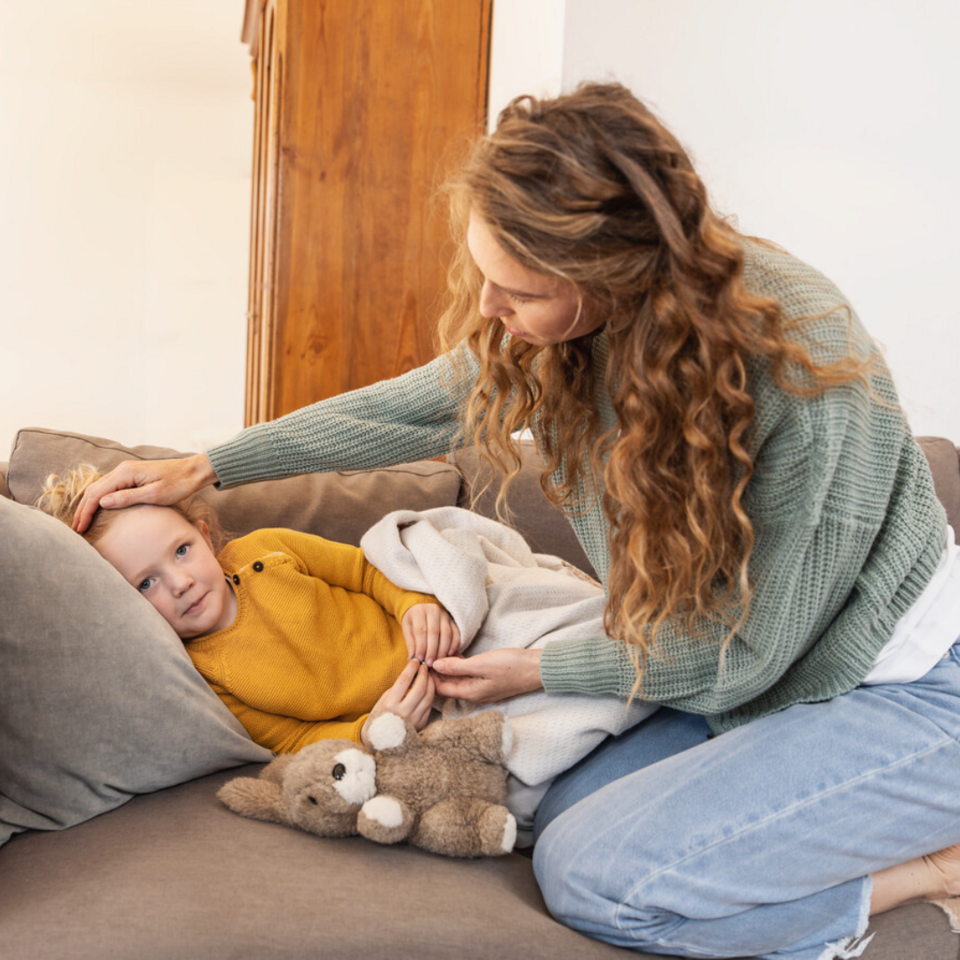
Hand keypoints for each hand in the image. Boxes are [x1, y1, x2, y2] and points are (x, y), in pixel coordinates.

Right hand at [72, 454, 217, 532]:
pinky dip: (99, 500)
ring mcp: (126, 472)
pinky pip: (109, 488)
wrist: (193, 472)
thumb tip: (102, 503)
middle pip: (94, 490)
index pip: (97, 494)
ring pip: (100, 489)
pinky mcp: (132, 476)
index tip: (80, 529)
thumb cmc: (178, 484)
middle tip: (76, 530)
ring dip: (89, 505)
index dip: (85, 512)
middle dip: (82, 510)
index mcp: (125, 473)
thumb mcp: (154, 494)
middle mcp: (122, 470)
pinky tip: (97, 511)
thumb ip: (128, 498)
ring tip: (82, 523)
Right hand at [361, 659, 434, 747]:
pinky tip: (429, 688)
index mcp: (390, 704)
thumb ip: (399, 687)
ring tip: (428, 675)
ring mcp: (414, 719)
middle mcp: (403, 712)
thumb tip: (413, 672)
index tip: (415, 660)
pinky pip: (429, 706)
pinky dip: (430, 695)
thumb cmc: (382, 714)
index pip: (404, 680)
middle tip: (424, 666)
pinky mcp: (421, 724)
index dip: (412, 668)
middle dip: (424, 674)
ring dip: (430, 683)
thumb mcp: (385, 698)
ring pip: (428, 697)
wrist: (382, 739)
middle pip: (420, 688)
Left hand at [401, 603, 460, 665]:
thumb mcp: (407, 630)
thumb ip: (410, 644)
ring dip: (443, 649)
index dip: (420, 646)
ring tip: (438, 661)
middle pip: (434, 632)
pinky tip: (449, 655)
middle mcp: (433, 610)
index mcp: (419, 611)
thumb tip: (412, 661)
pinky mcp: (453, 621)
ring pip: (446, 633)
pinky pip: (456, 633)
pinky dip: (454, 645)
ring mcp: (445, 615)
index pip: (421, 630)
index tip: (419, 659)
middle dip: (432, 650)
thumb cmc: (413, 622)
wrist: (422, 610)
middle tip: (429, 663)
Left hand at [431, 649, 542, 703]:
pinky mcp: (488, 680)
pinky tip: (454, 655)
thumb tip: (435, 666)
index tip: (419, 662)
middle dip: (435, 673)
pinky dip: (459, 667)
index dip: (428, 677)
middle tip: (424, 656)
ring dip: (446, 669)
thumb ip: (457, 667)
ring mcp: (482, 688)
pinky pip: (467, 676)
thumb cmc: (511, 666)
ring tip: (435, 654)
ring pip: (457, 680)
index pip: (441, 689)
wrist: (536, 669)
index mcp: (470, 693)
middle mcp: (474, 694)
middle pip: (448, 685)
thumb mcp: (481, 664)